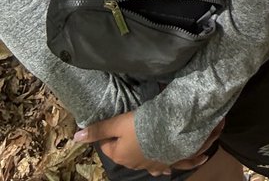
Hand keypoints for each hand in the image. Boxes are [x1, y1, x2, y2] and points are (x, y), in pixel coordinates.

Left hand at [75, 113, 220, 174]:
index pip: (107, 147)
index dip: (106, 135)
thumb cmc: (142, 126)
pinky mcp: (172, 160)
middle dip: (127, 146)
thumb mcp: (118, 123)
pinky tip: (173, 166)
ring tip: (152, 152)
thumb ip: (99, 129)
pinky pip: (172, 165)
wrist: (170, 131)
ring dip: (149, 158)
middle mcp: (137, 163)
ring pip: (150, 163)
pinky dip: (172, 165)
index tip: (111, 123)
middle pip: (128, 154)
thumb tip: (75, 137)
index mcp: (122, 155)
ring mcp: (156, 164)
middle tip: (132, 129)